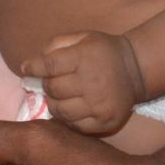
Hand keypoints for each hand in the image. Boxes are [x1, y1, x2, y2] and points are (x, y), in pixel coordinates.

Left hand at [22, 31, 145, 135]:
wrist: (136, 69)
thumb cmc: (104, 51)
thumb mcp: (83, 37)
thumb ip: (56, 44)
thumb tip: (29, 64)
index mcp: (84, 57)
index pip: (49, 66)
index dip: (34, 68)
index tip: (27, 69)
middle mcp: (91, 82)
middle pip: (52, 90)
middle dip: (47, 85)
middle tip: (51, 82)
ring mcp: (98, 106)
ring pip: (60, 111)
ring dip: (54, 103)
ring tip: (60, 96)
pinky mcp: (104, 123)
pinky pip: (74, 126)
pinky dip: (68, 118)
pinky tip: (72, 108)